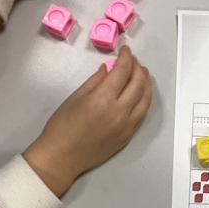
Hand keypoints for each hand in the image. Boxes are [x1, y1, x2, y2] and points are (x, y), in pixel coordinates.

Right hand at [22, 46, 151, 196]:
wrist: (62, 157)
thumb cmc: (62, 126)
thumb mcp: (75, 98)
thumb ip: (95, 81)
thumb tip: (109, 69)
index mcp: (103, 100)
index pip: (122, 72)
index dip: (127, 58)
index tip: (126, 50)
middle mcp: (119, 112)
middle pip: (138, 84)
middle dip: (138, 68)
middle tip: (134, 61)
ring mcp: (126, 125)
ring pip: (145, 100)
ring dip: (146, 84)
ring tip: (143, 73)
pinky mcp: (128, 136)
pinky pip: (141, 114)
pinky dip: (144, 100)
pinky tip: (140, 93)